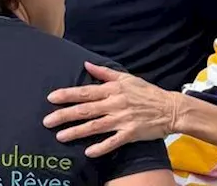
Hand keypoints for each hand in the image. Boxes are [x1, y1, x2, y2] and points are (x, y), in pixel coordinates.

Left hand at [43, 61, 182, 157]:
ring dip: (76, 132)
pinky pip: (113, 141)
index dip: (67, 95)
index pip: (85, 92)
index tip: (51, 98)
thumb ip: (104, 73)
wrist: (170, 108)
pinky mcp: (131, 133)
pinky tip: (88, 152)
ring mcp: (123, 119)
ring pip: (95, 126)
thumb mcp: (126, 78)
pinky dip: (101, 147)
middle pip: (85, 110)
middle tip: (46, 121)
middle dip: (64, 115)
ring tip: (60, 136)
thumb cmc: (147, 92)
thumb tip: (86, 64)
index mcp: (113, 90)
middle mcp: (115, 103)